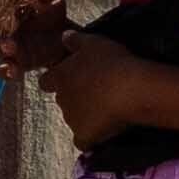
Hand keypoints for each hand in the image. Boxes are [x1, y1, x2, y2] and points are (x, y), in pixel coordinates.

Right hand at [0, 0, 68, 78]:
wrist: (66, 36)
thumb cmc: (52, 13)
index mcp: (8, 11)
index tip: (8, 13)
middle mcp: (3, 29)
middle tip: (7, 38)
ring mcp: (9, 48)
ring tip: (9, 51)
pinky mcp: (17, 64)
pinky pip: (5, 70)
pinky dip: (6, 71)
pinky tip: (12, 71)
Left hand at [42, 31, 151, 145]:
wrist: (131, 89)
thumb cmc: (112, 62)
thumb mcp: (93, 42)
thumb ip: (75, 40)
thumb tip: (63, 37)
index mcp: (60, 77)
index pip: (46, 81)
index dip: (58, 79)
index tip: (74, 77)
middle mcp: (61, 99)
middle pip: (62, 99)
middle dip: (75, 96)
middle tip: (97, 90)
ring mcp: (72, 119)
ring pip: (73, 118)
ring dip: (84, 114)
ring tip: (107, 108)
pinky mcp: (85, 136)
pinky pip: (83, 140)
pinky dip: (90, 137)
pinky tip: (104, 131)